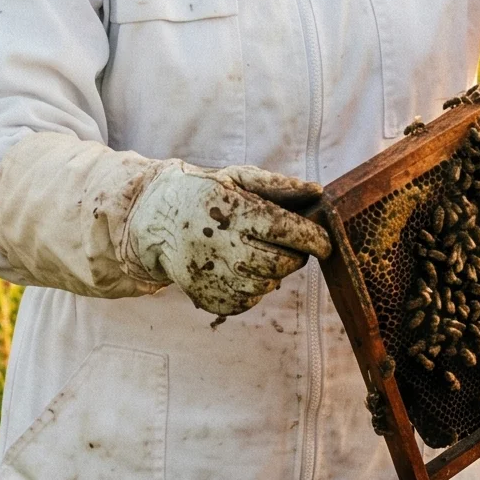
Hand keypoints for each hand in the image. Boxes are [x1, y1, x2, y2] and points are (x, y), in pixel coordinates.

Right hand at [125, 163, 329, 322]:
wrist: (154, 222)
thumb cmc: (204, 195)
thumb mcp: (236, 178)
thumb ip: (278, 185)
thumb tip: (318, 192)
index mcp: (232, 211)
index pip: (287, 231)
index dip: (313, 239)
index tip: (324, 242)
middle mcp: (221, 245)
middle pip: (281, 263)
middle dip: (294, 256)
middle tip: (286, 244)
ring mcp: (212, 276)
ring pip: (266, 285)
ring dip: (272, 272)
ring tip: (256, 253)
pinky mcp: (207, 298)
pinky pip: (247, 301)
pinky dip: (252, 288)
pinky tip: (238, 268)